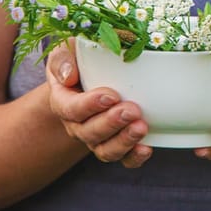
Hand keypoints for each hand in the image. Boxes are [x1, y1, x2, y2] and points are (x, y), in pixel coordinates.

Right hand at [46, 40, 152, 167]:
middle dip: (111, 123)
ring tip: (141, 127)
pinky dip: (135, 157)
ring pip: (105, 150)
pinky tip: (147, 148)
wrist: (90, 79)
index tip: (111, 95)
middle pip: (90, 133)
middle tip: (131, 110)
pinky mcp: (117, 145)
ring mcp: (97, 139)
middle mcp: (78, 125)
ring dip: (124, 141)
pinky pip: (124, 159)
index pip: (71, 109)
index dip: (90, 105)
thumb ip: (62, 59)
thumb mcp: (65, 51)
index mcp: (63, 102)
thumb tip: (69, 76)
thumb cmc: (79, 61)